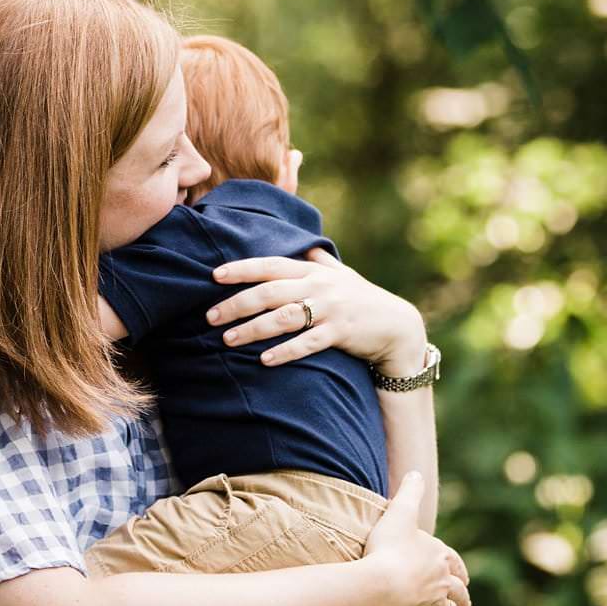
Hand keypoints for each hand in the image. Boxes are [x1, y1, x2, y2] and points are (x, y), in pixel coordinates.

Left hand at [206, 246, 425, 369]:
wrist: (397, 325)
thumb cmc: (362, 298)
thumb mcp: (341, 274)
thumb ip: (320, 260)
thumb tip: (306, 245)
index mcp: (313, 271)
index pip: (270, 265)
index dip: (242, 268)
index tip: (214, 275)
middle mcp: (318, 286)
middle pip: (269, 292)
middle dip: (236, 303)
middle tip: (210, 317)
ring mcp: (330, 309)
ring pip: (284, 318)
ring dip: (253, 329)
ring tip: (228, 340)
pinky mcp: (340, 332)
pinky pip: (308, 342)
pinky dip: (286, 351)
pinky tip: (265, 360)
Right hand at [363, 471, 468, 605]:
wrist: (381, 583)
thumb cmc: (390, 547)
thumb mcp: (399, 512)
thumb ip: (409, 492)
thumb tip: (416, 473)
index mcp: (439, 556)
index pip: (455, 562)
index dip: (459, 568)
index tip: (464, 575)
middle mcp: (440, 581)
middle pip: (457, 590)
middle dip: (462, 595)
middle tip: (466, 601)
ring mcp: (430, 603)